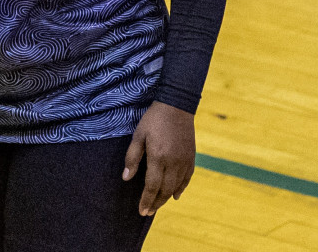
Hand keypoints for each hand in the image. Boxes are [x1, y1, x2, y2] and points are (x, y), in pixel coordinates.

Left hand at [123, 101, 195, 216]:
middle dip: (156, 203)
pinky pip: (188, 176)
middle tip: (148, 212)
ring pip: (177, 185)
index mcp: (158, 157)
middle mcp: (173, 161)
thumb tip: (126, 178)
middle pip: (165, 189)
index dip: (146, 200)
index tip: (141, 211)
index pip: (152, 186)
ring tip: (158, 205)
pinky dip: (182, 187)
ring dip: (167, 197)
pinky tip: (176, 194)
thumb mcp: (138, 136)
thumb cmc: (154, 119)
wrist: (177, 105)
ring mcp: (184, 158)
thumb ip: (132, 158)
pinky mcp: (191, 155)